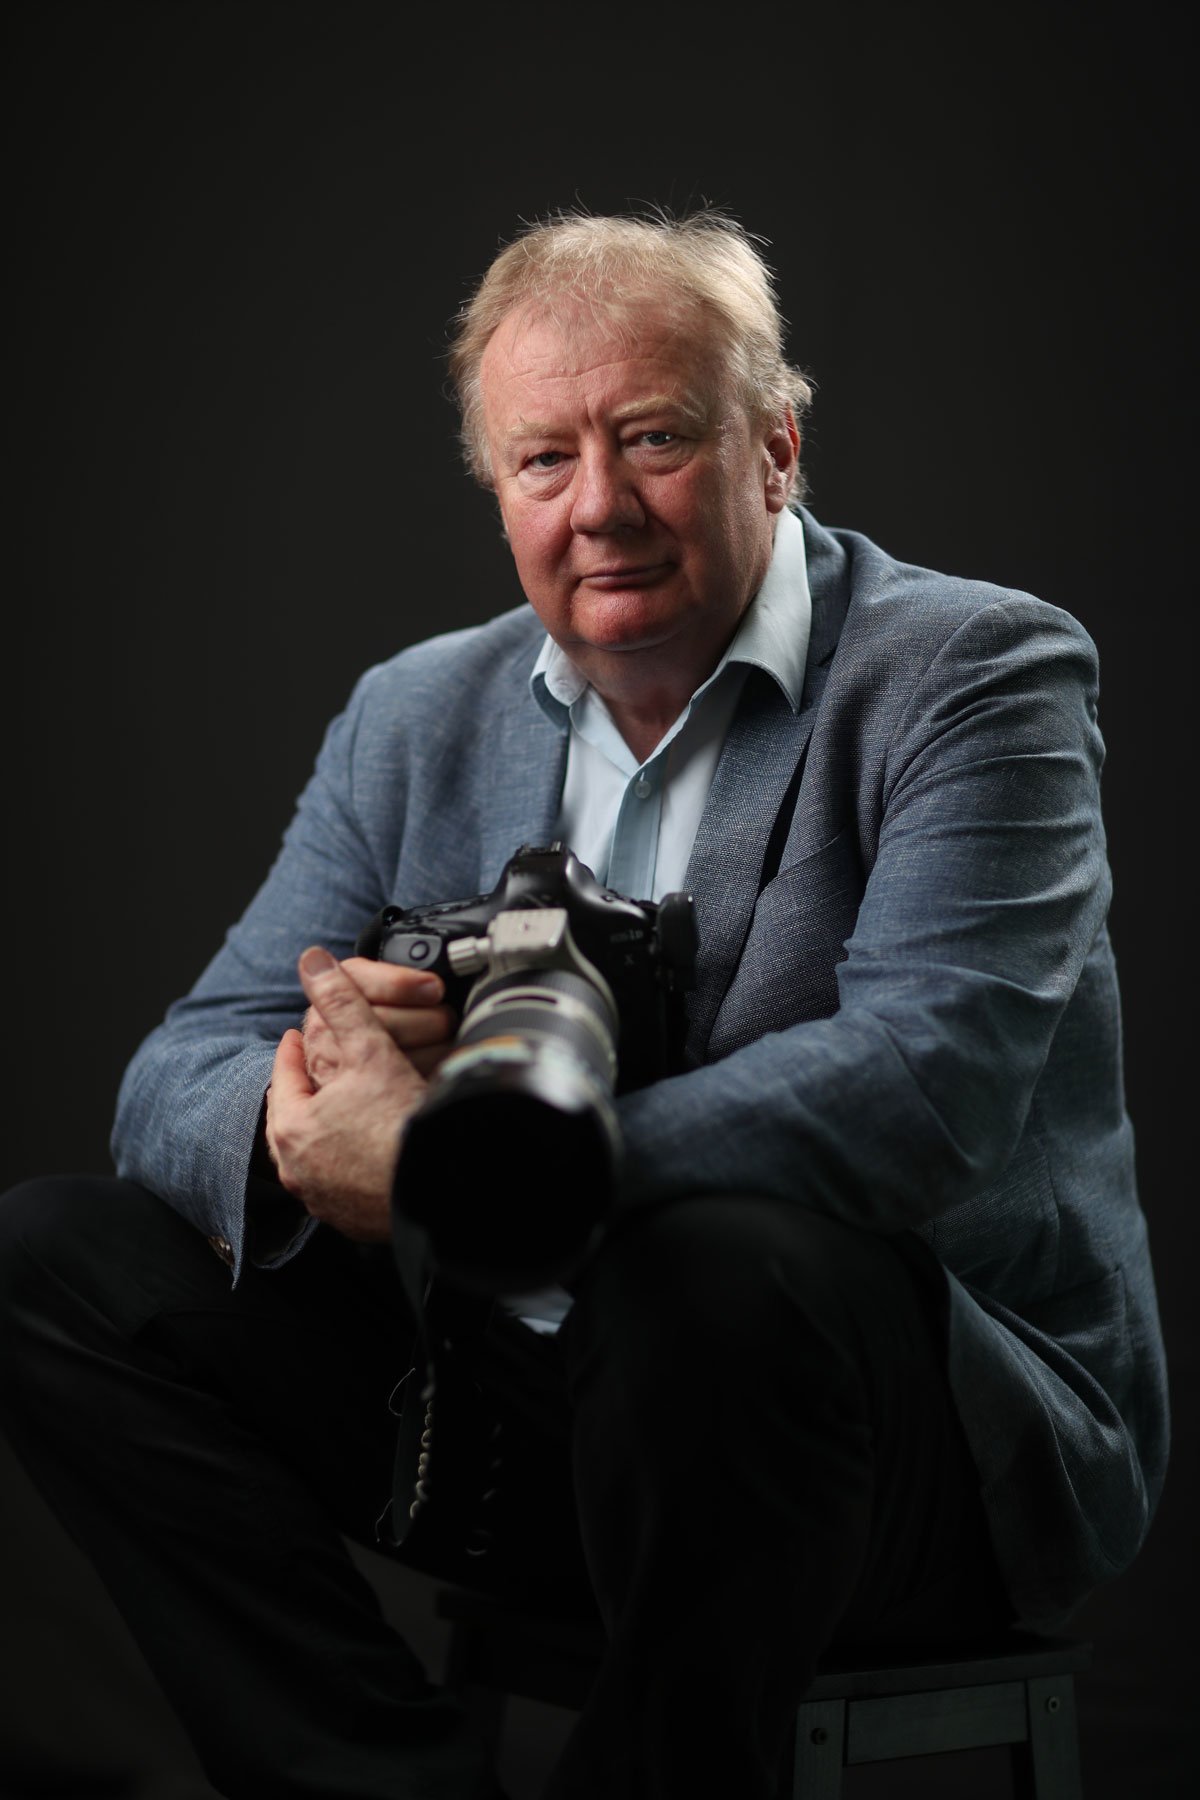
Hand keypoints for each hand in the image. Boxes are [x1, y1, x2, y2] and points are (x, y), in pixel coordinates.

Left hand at [266, 947, 429, 1241]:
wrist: (446, 1193)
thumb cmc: (403, 1129)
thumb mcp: (371, 1052)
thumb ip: (341, 1002)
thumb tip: (312, 962)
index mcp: (293, 1130)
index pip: (283, 1078)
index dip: (292, 1052)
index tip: (295, 1039)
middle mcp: (301, 1173)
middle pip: (295, 1120)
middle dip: (305, 1093)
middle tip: (315, 1073)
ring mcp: (328, 1201)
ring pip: (318, 1155)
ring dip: (327, 1132)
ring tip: (343, 1110)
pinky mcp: (357, 1221)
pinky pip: (345, 1185)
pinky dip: (352, 1164)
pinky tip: (372, 1152)